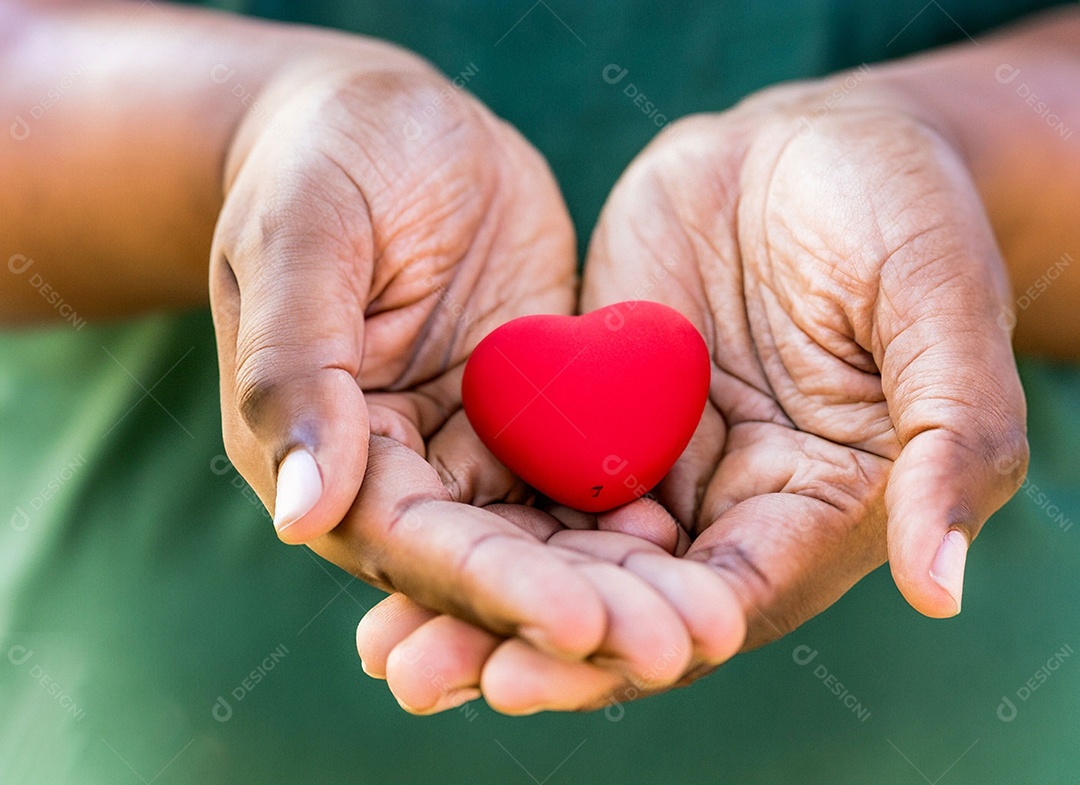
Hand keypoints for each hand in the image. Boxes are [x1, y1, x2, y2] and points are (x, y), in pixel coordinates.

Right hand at [209, 49, 742, 682]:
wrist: (389, 122)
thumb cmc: (324, 158)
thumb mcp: (300, 236)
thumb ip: (294, 367)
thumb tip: (299, 513)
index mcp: (329, 444)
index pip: (411, 541)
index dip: (493, 588)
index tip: (580, 625)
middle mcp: (403, 467)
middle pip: (492, 563)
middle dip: (582, 612)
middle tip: (677, 651)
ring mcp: (476, 443)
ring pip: (550, 538)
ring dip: (626, 589)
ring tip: (711, 624)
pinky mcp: (537, 410)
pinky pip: (589, 479)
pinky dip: (638, 521)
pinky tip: (700, 551)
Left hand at [357, 74, 1028, 712]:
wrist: (816, 144)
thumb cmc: (904, 213)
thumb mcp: (940, 310)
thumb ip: (949, 440)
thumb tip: (941, 590)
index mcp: (820, 508)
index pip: (723, 603)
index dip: (633, 641)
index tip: (534, 669)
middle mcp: (732, 506)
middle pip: (624, 600)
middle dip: (525, 643)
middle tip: (420, 675)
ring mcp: (659, 459)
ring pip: (563, 551)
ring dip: (476, 599)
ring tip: (385, 643)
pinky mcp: (600, 411)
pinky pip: (530, 472)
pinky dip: (471, 511)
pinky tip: (390, 529)